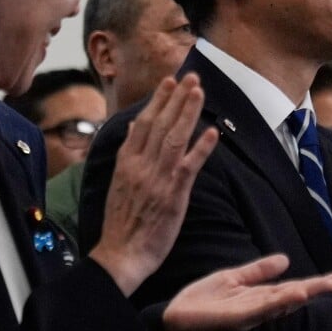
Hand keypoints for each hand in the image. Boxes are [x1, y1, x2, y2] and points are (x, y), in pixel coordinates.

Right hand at [88, 75, 218, 295]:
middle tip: (190, 76)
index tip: (169, 81)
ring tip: (199, 91)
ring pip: (175, 138)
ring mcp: (157, 179)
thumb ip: (129, 153)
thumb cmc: (122, 222)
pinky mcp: (173, 196)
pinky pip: (189, 166)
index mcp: (126, 162)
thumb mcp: (119, 182)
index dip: (158, 100)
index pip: (144, 123)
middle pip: (160, 124)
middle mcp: (140, 166)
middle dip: (176, 98)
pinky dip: (201, 148)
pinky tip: (212, 132)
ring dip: (188, 113)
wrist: (120, 255)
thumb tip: (134, 126)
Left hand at [162, 254, 331, 330]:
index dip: (319, 282)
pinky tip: (296, 294)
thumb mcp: (233, 278)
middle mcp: (260, 307)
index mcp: (261, 296)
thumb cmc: (201, 302)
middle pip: (296, 295)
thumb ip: (258, 270)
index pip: (295, 287)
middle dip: (320, 288)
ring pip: (284, 302)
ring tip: (328, 284)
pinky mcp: (238, 319)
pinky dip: (281, 302)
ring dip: (306, 293)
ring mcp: (251, 314)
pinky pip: (263, 309)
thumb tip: (286, 259)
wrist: (174, 319)